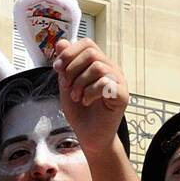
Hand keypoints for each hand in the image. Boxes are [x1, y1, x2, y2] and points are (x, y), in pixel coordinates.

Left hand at [52, 39, 127, 155]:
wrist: (90, 138)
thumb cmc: (81, 114)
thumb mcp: (67, 86)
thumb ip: (65, 66)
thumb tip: (60, 42)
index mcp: (98, 65)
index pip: (87, 44)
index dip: (70, 52)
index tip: (57, 68)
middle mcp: (111, 70)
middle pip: (91, 52)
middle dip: (72, 68)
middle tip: (67, 86)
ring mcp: (118, 81)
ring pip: (97, 67)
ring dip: (80, 83)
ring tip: (76, 97)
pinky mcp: (122, 95)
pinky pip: (105, 83)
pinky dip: (90, 92)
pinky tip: (86, 102)